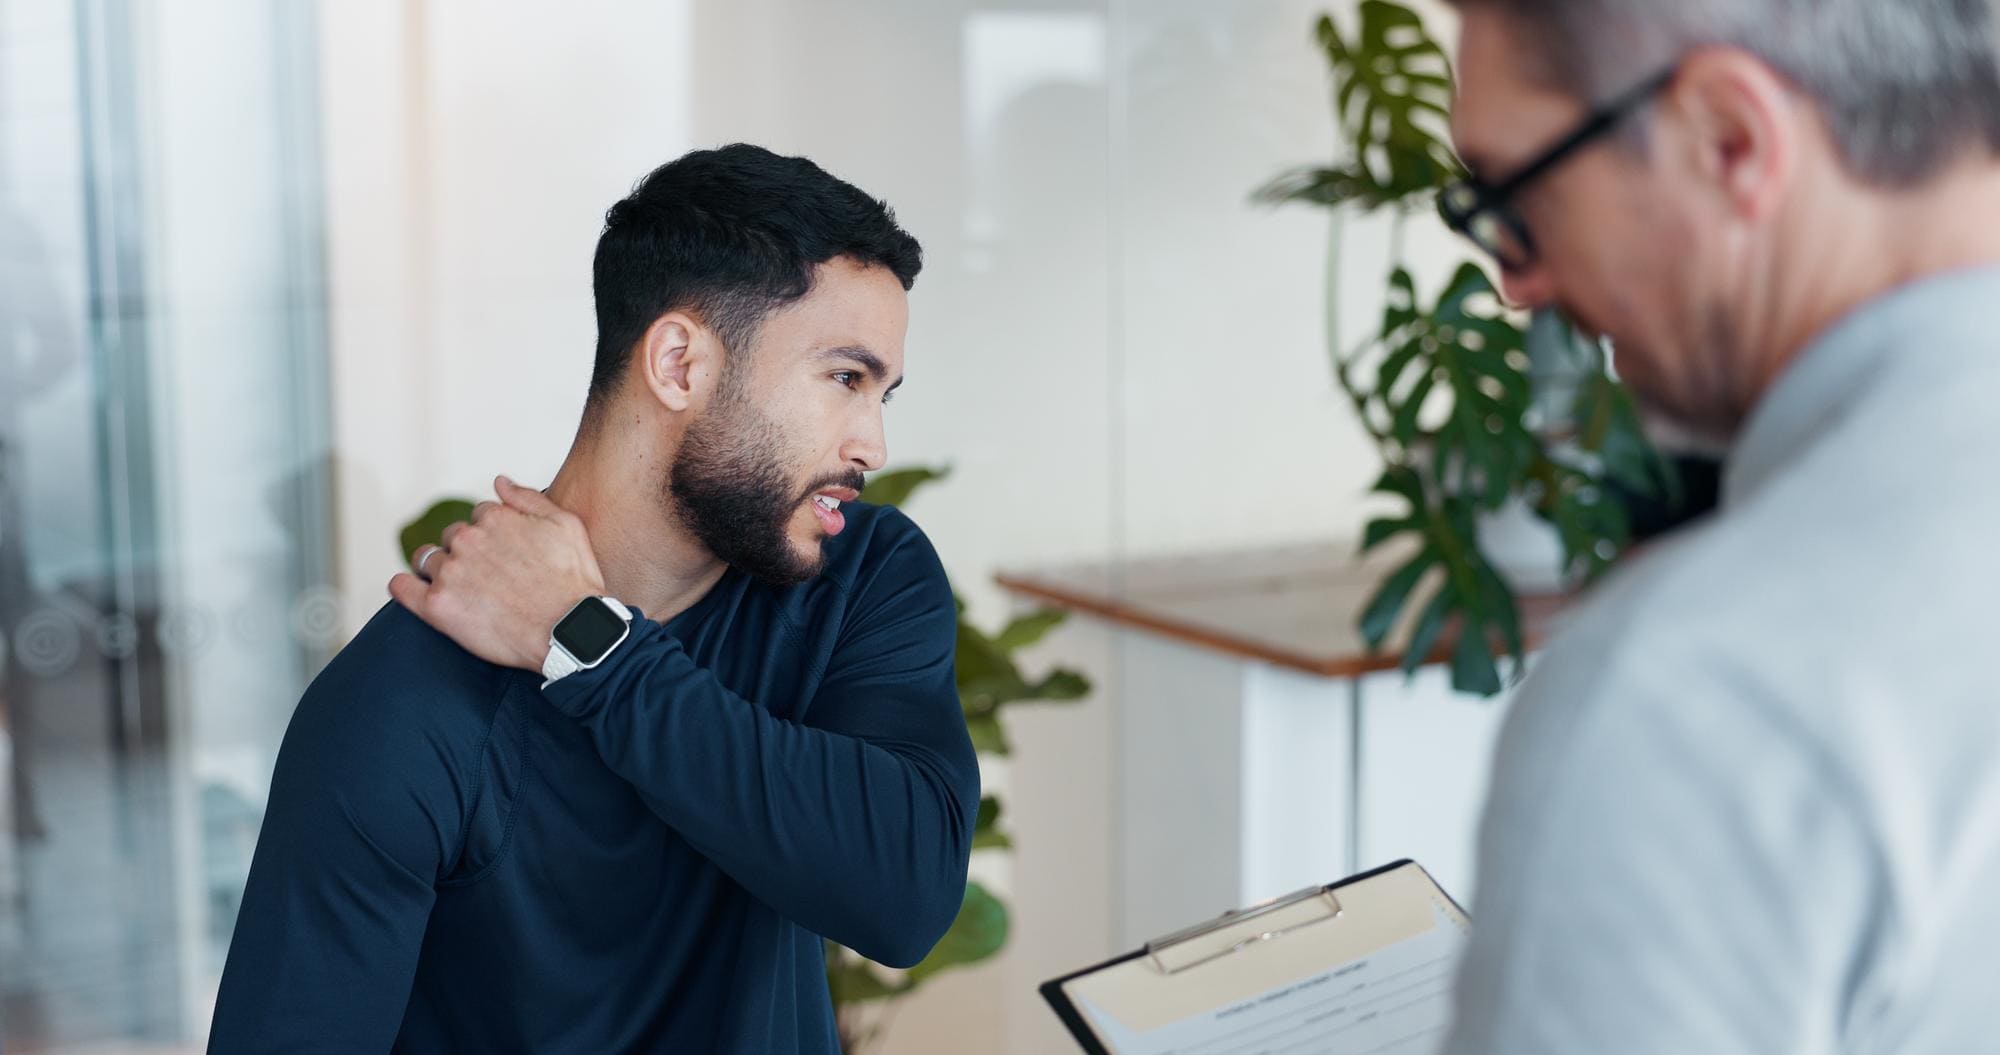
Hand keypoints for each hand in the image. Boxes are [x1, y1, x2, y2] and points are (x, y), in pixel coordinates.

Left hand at [389, 476, 606, 671]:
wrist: (569, 632)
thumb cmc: (574, 582)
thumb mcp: (566, 526)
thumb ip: (528, 498)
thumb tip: (499, 482)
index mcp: (495, 518)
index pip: (481, 515)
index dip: (495, 535)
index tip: (507, 556)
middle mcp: (467, 540)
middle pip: (452, 536)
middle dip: (468, 552)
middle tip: (490, 578)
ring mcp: (449, 573)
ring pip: (428, 559)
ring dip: (441, 570)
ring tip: (464, 591)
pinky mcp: (437, 607)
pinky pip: (402, 586)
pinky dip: (405, 586)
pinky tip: (415, 591)